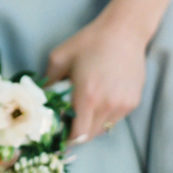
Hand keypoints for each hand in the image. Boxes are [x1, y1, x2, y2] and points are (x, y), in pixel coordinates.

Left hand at [45, 9, 147, 142]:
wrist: (122, 32)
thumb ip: (48, 82)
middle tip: (64, 124)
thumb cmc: (88, 42)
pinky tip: (95, 101)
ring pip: (103, 128)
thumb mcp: (58, 58)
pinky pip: (114, 119)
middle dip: (75, 134)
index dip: (66, 139)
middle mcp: (107, 105)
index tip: (56, 135)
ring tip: (79, 111)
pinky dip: (103, 117)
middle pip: (89, 135)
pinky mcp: (133, 102)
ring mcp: (123, 105)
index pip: (78, 134)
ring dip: (89, 125)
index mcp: (87, 96)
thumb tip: (39, 98)